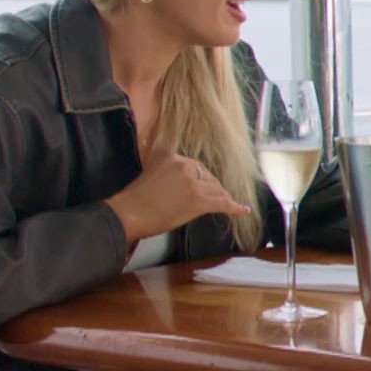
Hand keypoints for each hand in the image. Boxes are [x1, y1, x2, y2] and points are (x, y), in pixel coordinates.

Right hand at [105, 149, 250, 244]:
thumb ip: (161, 168)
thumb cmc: (133, 199)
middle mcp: (185, 165)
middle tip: (212, 197)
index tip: (201, 185)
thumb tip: (165, 167)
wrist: (128, 213)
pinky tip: (242, 210)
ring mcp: (193, 183)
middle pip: (208, 176)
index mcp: (172, 157)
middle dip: (211, 187)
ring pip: (216, 189)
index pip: (195, 167)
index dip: (201, 178)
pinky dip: (234, 207)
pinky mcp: (199, 200)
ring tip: (227, 203)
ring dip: (221, 197)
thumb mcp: (147, 172)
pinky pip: (222, 203)